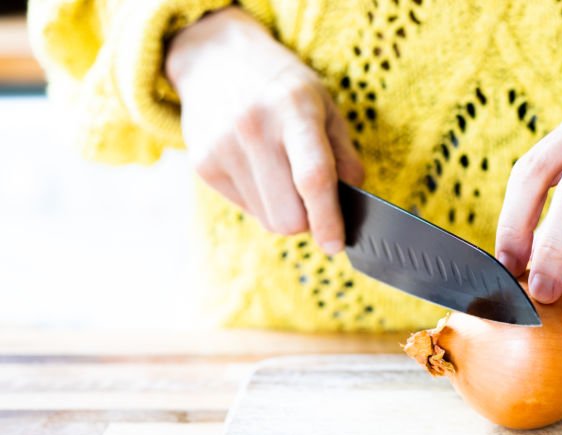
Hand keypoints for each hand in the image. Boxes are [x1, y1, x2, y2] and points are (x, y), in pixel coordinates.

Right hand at [166, 7, 362, 253]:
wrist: (215, 58)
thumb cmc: (283, 87)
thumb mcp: (325, 106)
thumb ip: (344, 156)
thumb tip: (353, 202)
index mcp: (293, 109)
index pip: (313, 178)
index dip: (328, 219)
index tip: (336, 245)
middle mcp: (253, 127)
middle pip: (288, 216)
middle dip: (309, 220)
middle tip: (314, 199)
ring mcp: (222, 148)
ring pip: (268, 220)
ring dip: (285, 210)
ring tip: (282, 173)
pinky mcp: (203, 165)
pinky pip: (247, 210)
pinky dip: (262, 200)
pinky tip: (259, 169)